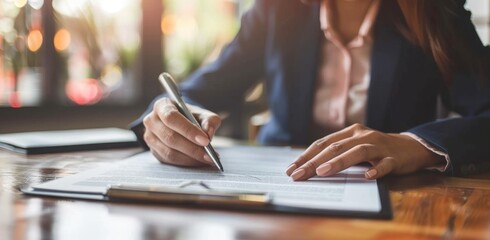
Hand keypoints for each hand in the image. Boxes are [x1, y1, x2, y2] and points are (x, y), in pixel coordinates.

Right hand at [143, 97, 220, 166]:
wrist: (180, 122)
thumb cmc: (191, 116)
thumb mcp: (202, 114)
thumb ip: (209, 121)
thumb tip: (208, 134)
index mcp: (162, 106)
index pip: (172, 118)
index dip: (188, 130)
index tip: (205, 140)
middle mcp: (151, 121)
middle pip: (170, 137)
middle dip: (192, 148)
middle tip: (209, 155)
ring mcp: (150, 137)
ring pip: (169, 152)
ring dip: (190, 158)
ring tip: (207, 159)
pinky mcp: (154, 151)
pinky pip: (170, 161)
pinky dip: (186, 163)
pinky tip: (199, 161)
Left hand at [286, 124, 444, 179]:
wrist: (412, 147)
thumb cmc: (377, 149)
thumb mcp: (355, 146)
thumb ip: (337, 153)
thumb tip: (310, 168)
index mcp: (350, 132)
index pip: (323, 143)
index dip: (306, 155)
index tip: (291, 168)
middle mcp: (362, 136)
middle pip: (335, 148)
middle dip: (314, 162)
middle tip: (298, 174)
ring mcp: (379, 146)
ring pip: (357, 152)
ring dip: (338, 162)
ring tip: (322, 172)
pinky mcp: (394, 158)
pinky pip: (385, 164)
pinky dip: (377, 169)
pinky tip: (368, 176)